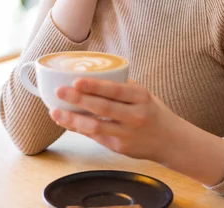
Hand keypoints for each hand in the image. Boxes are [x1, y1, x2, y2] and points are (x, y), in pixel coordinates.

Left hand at [49, 78, 181, 162]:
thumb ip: (122, 86)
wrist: (169, 140)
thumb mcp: (143, 94)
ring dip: (73, 119)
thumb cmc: (152, 111)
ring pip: (95, 127)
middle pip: (103, 108)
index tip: (77, 81)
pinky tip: (67, 122)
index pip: (116, 90)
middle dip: (78, 100)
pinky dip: (79, 129)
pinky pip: (95, 137)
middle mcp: (135, 116)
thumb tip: (92, 75)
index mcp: (141, 97)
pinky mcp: (119, 148)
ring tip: (55, 111)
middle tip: (59, 91)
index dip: (95, 86)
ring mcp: (126, 134)